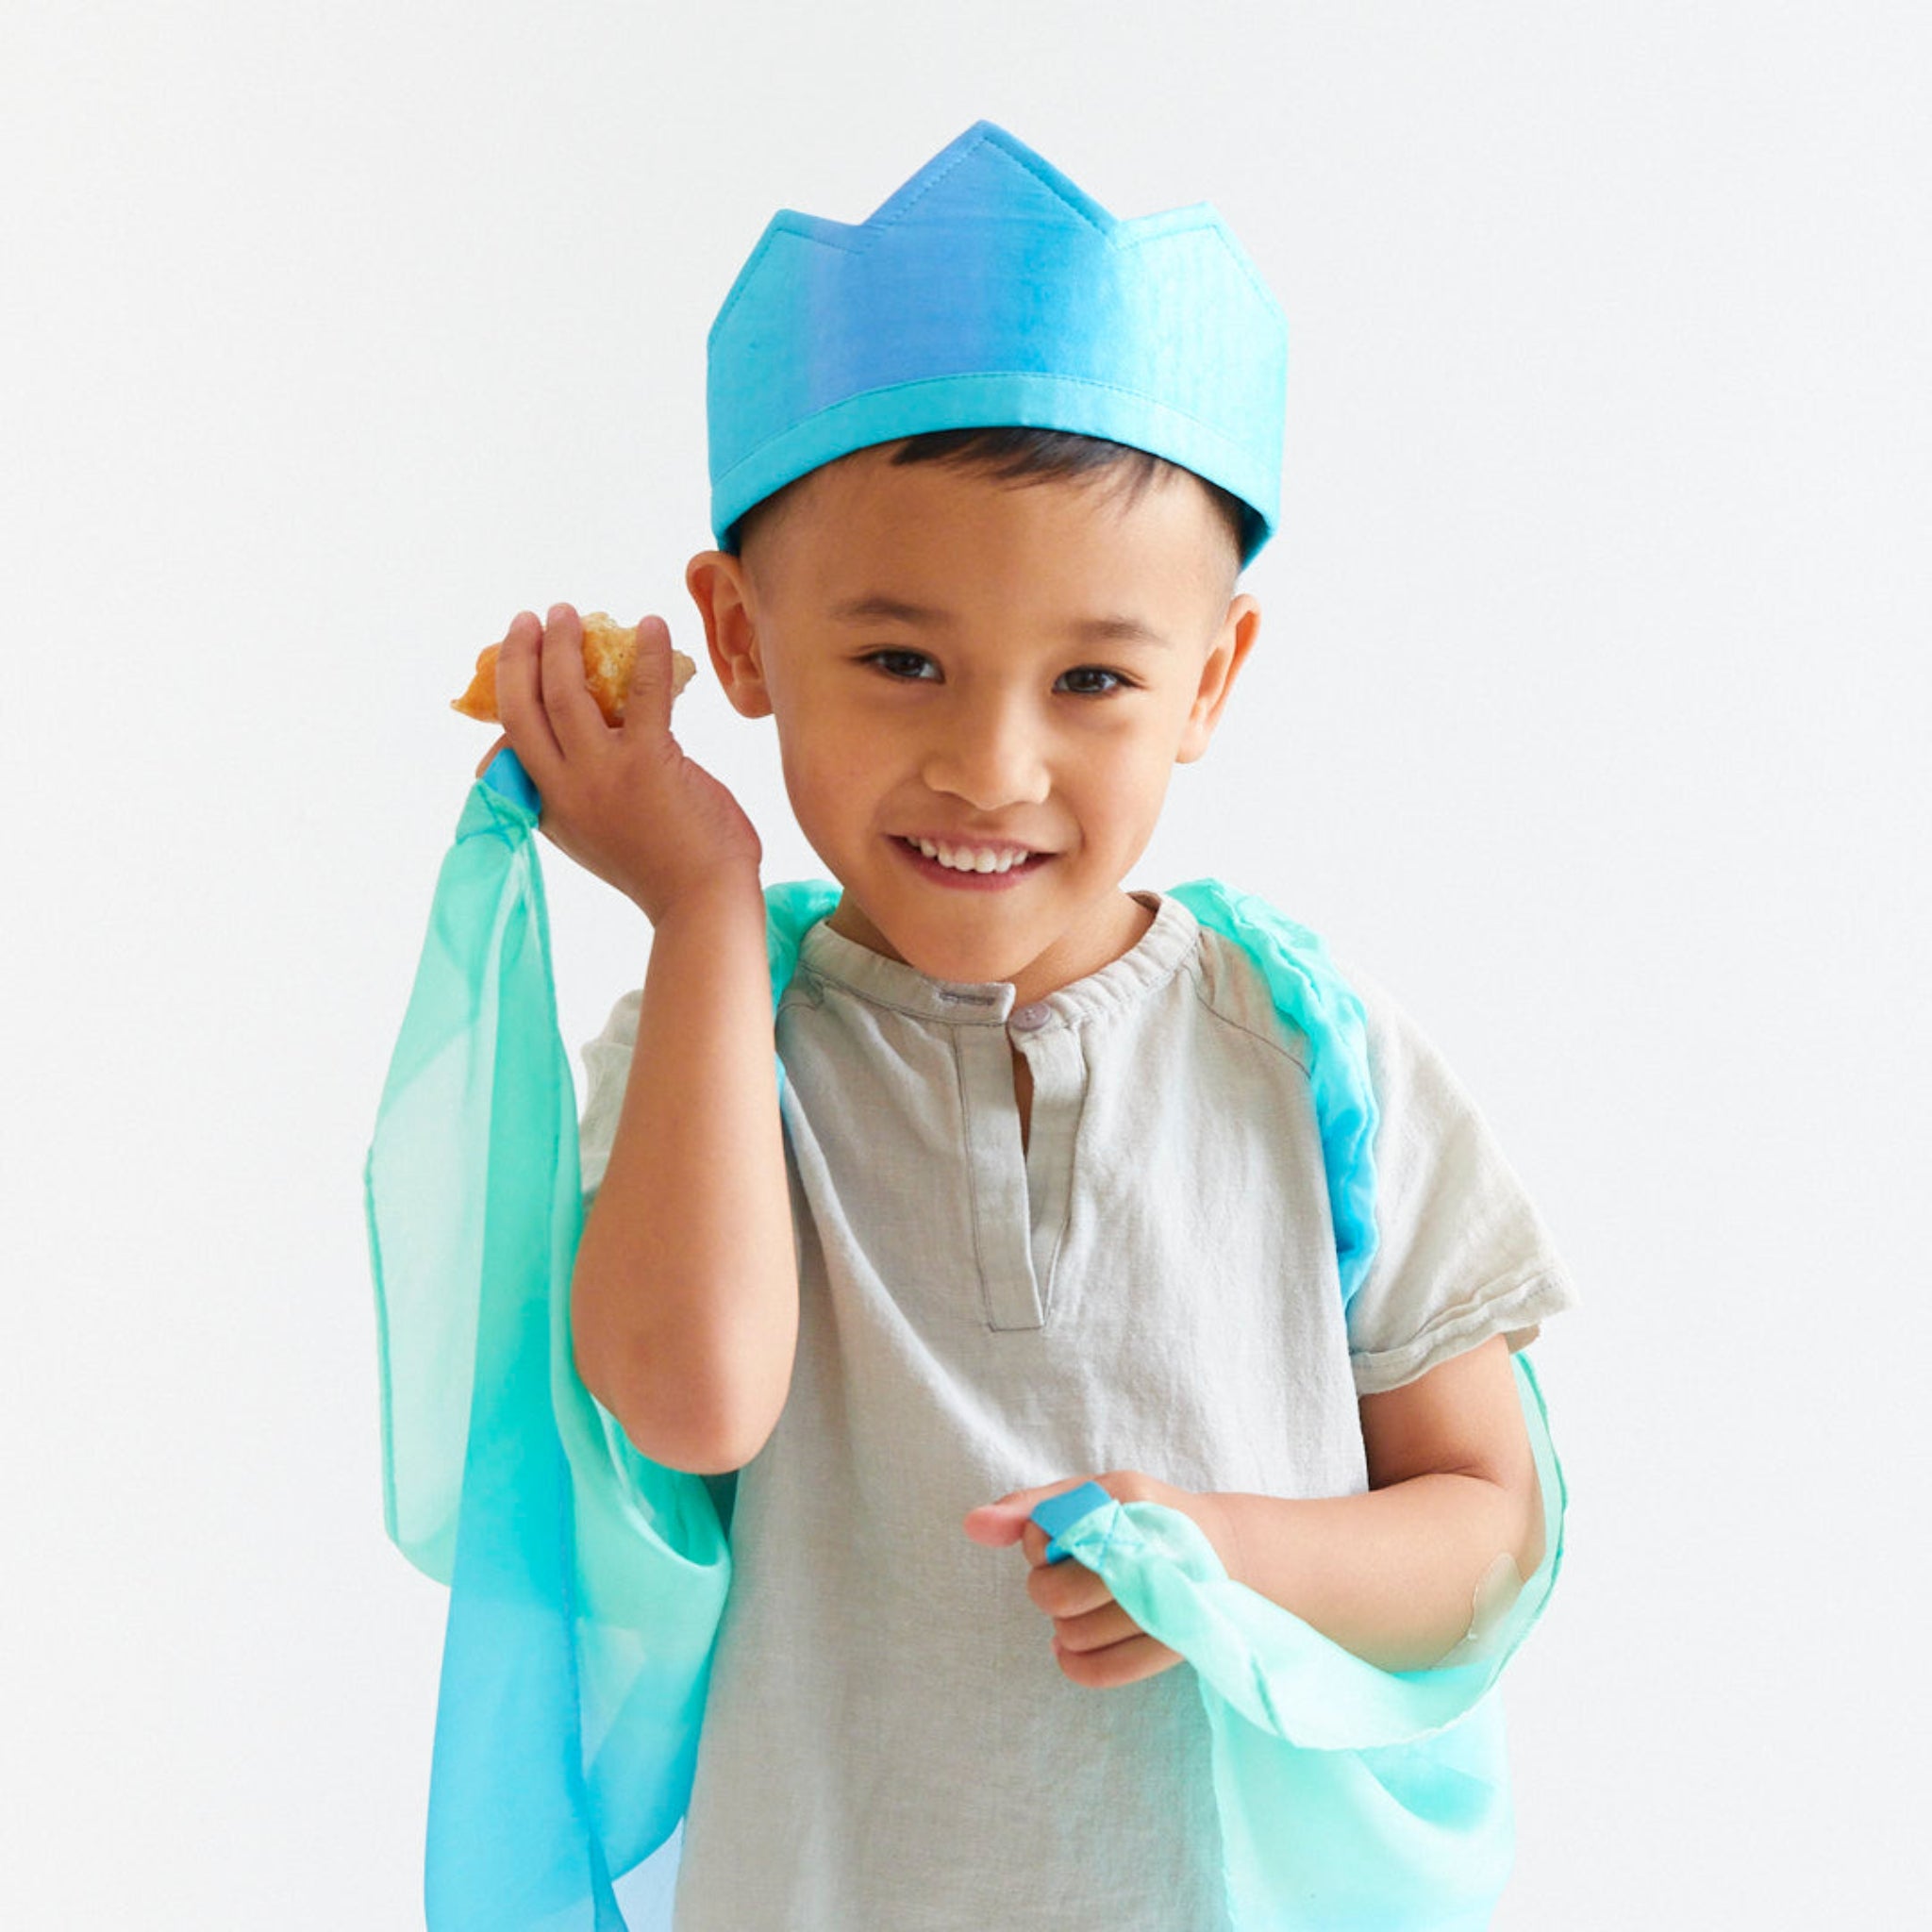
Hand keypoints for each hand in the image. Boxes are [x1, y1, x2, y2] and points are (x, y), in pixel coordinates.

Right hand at [475, 603, 762, 921]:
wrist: (702, 905)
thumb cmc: (663, 872)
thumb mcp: (600, 838)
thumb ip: (584, 796)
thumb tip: (595, 742)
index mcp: (549, 810)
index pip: (505, 749)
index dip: (506, 704)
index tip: (515, 673)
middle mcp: (564, 790)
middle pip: (521, 707)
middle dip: (517, 655)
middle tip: (529, 619)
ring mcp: (603, 775)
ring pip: (566, 691)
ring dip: (563, 643)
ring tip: (568, 612)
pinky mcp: (649, 763)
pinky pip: (645, 692)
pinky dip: (648, 651)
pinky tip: (652, 623)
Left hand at [964, 1470, 1224, 1690]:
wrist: (1224, 1548)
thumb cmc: (1142, 1516)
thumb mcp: (1093, 1493)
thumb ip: (1032, 1507)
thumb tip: (971, 1525)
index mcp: (1128, 1499)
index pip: (1046, 1536)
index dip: (1038, 1544)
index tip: (1057, 1541)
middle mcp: (1152, 1549)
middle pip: (1055, 1594)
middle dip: (1047, 1589)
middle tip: (1065, 1578)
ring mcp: (1167, 1600)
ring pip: (1074, 1635)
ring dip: (1064, 1626)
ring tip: (1082, 1608)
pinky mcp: (1174, 1643)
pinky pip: (1104, 1671)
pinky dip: (1077, 1665)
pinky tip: (1071, 1650)